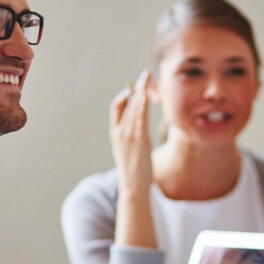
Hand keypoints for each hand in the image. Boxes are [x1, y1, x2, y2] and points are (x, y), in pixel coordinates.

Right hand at [110, 70, 153, 194]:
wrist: (132, 186)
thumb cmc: (133, 173)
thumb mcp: (129, 154)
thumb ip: (131, 141)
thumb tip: (139, 134)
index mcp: (115, 135)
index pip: (116, 108)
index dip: (124, 97)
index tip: (133, 89)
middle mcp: (120, 132)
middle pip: (126, 103)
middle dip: (136, 88)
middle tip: (144, 76)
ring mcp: (129, 134)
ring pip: (134, 107)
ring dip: (141, 91)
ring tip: (147, 78)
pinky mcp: (139, 138)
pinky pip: (141, 115)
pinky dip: (143, 102)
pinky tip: (148, 93)